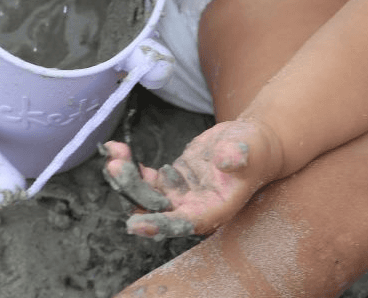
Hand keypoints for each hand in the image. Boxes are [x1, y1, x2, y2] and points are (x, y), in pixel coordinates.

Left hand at [101, 119, 283, 238]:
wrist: (250, 143)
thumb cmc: (254, 149)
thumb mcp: (249, 148)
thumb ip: (238, 156)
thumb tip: (227, 160)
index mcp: (214, 209)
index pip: (184, 223)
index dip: (159, 224)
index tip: (134, 223)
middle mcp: (193, 208)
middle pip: (156, 208)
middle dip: (133, 191)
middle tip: (116, 167)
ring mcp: (180, 195)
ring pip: (145, 194)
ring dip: (126, 178)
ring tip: (112, 154)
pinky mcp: (171, 180)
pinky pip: (145, 178)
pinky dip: (130, 166)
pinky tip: (115, 147)